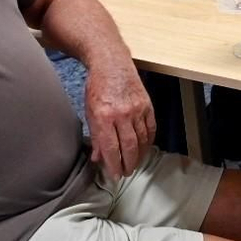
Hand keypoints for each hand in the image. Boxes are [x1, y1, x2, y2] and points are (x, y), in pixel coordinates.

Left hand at [85, 60, 155, 178]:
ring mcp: (137, 109)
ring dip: (139, 155)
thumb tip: (98, 158)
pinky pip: (151, 128)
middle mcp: (121, 114)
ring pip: (142, 140)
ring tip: (135, 164)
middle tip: (126, 173)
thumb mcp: (90, 111)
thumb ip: (95, 136)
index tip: (115, 176)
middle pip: (128, 147)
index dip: (113, 165)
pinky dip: (149, 141)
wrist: (112, 64)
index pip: (111, 148)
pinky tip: (144, 149)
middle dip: (128, 164)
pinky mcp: (147, 105)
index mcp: (104, 116)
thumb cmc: (97, 88)